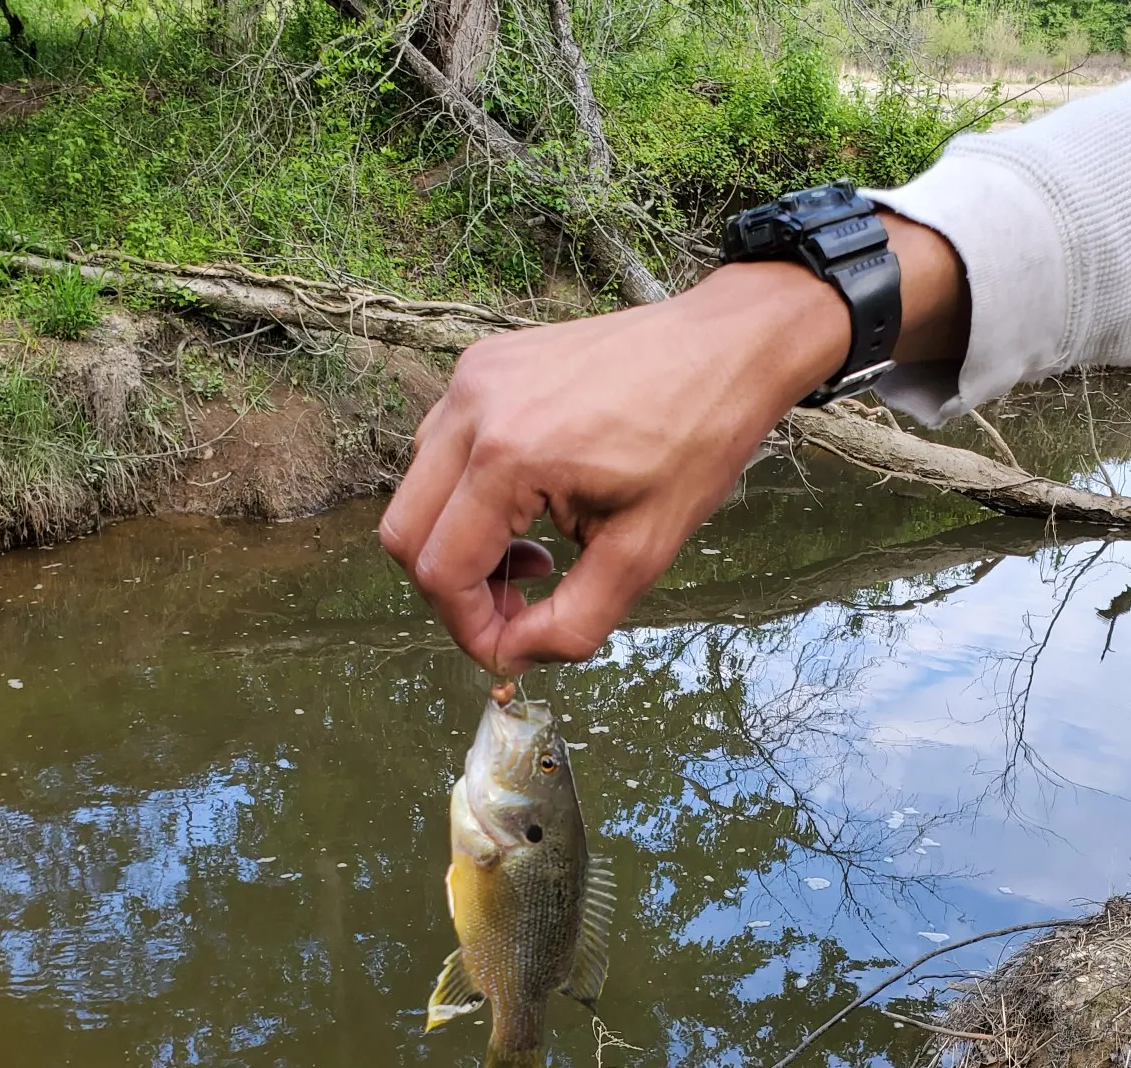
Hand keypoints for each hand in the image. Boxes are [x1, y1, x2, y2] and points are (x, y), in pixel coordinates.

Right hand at [379, 216, 966, 672]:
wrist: (725, 346)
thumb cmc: (696, 442)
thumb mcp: (642, 554)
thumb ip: (571, 624)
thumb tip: (513, 658)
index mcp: (509, 456)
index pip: (440, 571)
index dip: (470, 629)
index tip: (513, 647)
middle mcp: (472, 410)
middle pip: (405, 536)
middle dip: (455, 591)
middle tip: (518, 608)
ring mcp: (471, 380)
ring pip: (416, 495)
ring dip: (460, 545)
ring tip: (535, 557)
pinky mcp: (481, 366)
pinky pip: (440, 452)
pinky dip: (468, 499)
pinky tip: (531, 507)